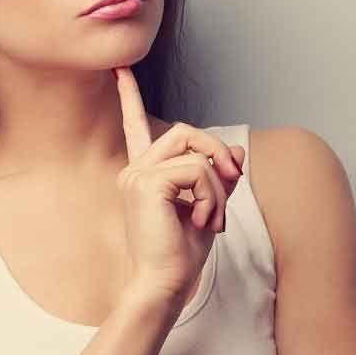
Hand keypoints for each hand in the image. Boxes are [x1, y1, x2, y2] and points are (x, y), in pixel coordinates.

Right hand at [113, 65, 244, 300]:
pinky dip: (212, 195)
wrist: (166, 284)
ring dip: (218, 185)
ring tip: (213, 217)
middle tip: (235, 180)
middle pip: (187, 132)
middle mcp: (135, 170)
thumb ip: (219, 178)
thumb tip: (236, 150)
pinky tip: (203, 220)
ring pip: (196, 153)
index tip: (119, 69)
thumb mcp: (210, 207)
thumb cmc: (182, 254)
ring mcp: (137, 175)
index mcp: (144, 174)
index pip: (135, 126)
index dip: (128, 97)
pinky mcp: (147, 183)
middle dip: (218, 154)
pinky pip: (197, 170)